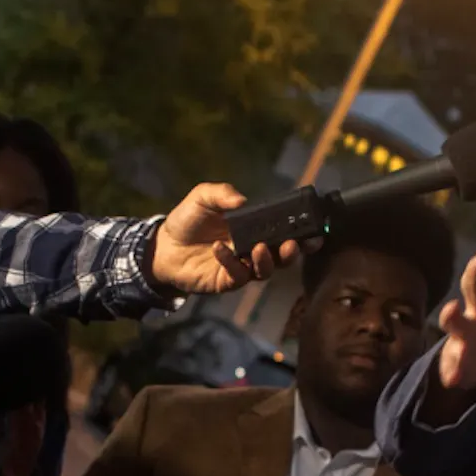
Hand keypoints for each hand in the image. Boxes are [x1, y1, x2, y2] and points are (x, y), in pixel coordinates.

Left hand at [149, 183, 309, 295]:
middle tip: (291, 245)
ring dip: (266, 261)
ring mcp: (241, 267)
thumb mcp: (203, 197)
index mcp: (254, 230)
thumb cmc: (187, 220)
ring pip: (264, 271)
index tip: (313, 233)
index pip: (283, 233)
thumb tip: (243, 200)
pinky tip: (220, 249)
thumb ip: (222, 194)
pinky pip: (237, 276)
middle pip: (282, 257)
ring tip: (258, 248)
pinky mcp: (225, 281)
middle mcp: (252, 250)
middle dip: (291, 253)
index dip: (301, 236)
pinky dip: (231, 262)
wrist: (162, 246)